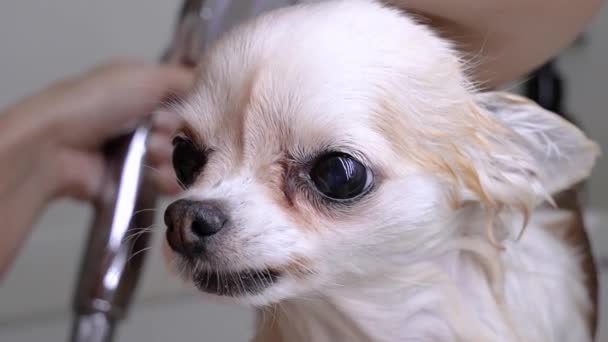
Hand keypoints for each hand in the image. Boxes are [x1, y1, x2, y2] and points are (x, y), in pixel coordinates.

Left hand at [0, 60, 193, 275]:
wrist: (59, 145)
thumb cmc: (99, 101)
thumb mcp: (147, 75)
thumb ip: (185, 78)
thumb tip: (209, 87)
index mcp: (144, 92)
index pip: (187, 103)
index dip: (193, 110)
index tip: (190, 114)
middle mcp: (144, 121)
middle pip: (186, 133)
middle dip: (181, 135)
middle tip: (162, 134)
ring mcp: (139, 152)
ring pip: (180, 160)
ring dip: (173, 158)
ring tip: (153, 154)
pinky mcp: (135, 181)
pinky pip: (167, 183)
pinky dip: (169, 181)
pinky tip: (160, 176)